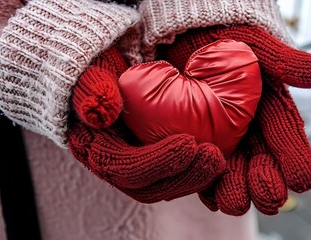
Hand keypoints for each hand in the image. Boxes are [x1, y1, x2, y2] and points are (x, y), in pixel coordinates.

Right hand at [69, 46, 226, 202]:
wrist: (113, 66)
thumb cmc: (103, 68)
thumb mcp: (94, 69)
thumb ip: (91, 87)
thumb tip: (99, 114)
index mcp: (92, 145)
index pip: (119, 166)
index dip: (154, 161)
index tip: (189, 143)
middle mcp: (111, 162)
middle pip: (144, 188)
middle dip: (181, 176)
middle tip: (213, 156)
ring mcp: (134, 165)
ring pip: (162, 187)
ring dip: (193, 179)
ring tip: (219, 160)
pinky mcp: (154, 162)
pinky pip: (174, 179)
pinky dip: (195, 175)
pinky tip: (217, 163)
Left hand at [164, 25, 310, 214]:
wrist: (191, 44)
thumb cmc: (228, 44)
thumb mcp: (258, 48)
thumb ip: (289, 63)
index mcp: (272, 112)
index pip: (288, 138)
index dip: (296, 160)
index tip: (304, 181)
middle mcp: (252, 133)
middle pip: (264, 166)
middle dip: (267, 185)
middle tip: (268, 198)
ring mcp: (227, 143)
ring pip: (235, 175)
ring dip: (236, 191)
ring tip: (234, 202)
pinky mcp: (201, 148)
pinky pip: (205, 173)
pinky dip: (208, 186)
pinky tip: (208, 196)